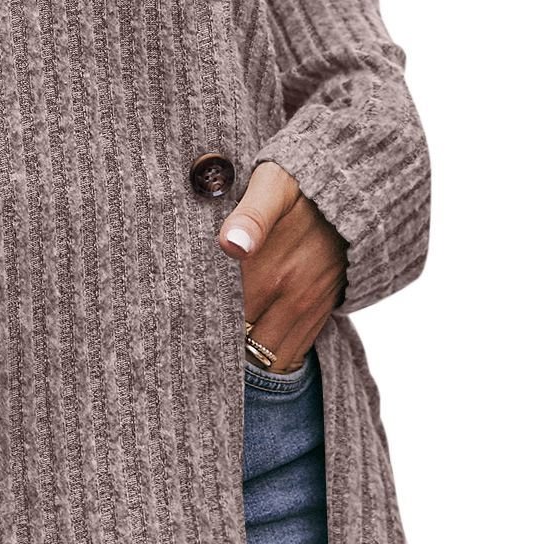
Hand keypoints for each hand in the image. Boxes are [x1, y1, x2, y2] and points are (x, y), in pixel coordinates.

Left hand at [216, 160, 345, 372]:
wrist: (358, 191)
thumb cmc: (302, 184)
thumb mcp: (273, 186)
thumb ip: (251, 216)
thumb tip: (230, 245)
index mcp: (270, 273)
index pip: (225, 321)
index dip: (202, 325)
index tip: (185, 321)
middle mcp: (291, 300)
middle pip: (244, 347)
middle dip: (220, 344)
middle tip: (196, 336)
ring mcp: (309, 310)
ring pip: (270, 358)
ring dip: (248, 356)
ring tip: (224, 346)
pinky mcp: (323, 312)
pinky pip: (295, 352)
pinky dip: (272, 355)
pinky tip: (254, 342)